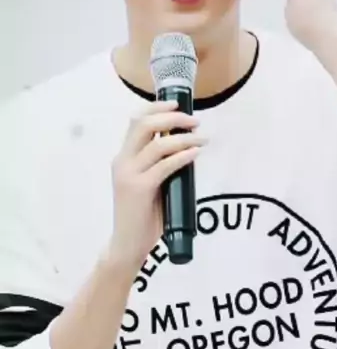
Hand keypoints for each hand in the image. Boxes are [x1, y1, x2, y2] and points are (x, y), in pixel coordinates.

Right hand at [108, 100, 204, 270]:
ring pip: (157, 144)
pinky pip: (165, 166)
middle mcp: (122, 162)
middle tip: (194, 121)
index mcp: (123, 158)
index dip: (156, 107)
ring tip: (202, 139)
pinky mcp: (140, 189)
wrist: (128, 244)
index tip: (177, 104)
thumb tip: (184, 147)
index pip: (135, 121)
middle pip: (143, 124)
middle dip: (172, 117)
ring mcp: (129, 175)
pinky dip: (183, 156)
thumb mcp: (148, 183)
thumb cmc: (142, 216)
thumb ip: (158, 165)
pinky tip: (195, 153)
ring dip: (183, 137)